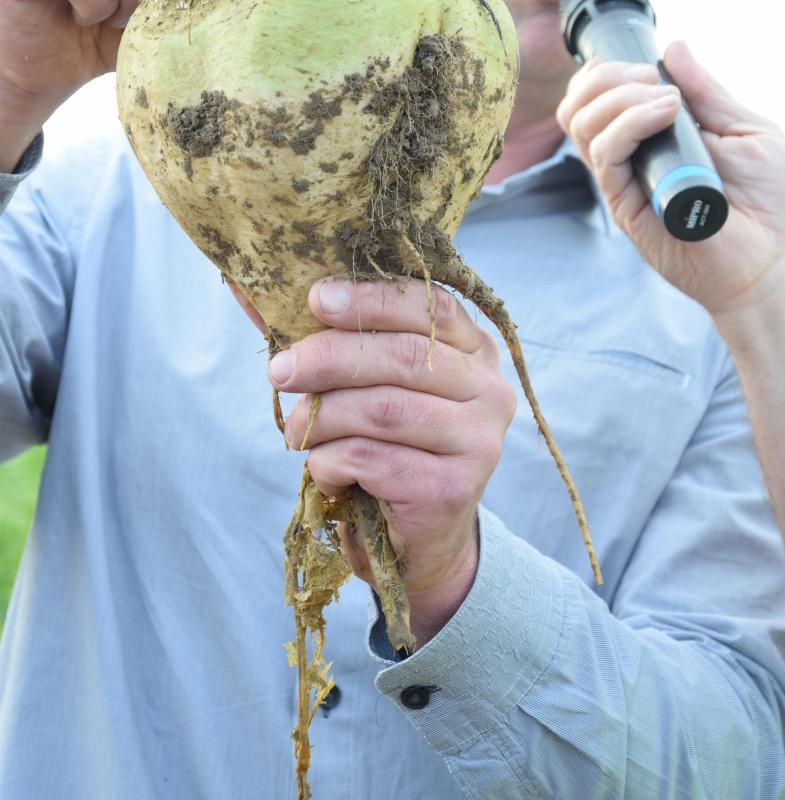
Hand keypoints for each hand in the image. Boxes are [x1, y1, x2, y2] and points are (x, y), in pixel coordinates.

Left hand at [266, 276, 516, 645]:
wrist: (417, 544)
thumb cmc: (384, 447)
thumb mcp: (361, 384)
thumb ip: (318, 335)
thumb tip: (245, 290)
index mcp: (474, 348)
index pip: (429, 305)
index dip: (372, 299)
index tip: (316, 299)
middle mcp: (489, 390)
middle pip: (404, 356)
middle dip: (329, 358)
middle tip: (280, 371)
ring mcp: (478, 441)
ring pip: (384, 409)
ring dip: (322, 416)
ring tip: (293, 432)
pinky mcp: (453, 489)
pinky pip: (373, 459)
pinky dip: (330, 462)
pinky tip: (325, 471)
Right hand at [556, 40, 784, 322]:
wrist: (780, 257)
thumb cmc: (774, 202)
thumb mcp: (744, 128)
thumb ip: (706, 92)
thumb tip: (673, 48)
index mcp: (652, 139)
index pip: (597, 98)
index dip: (606, 72)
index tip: (647, 67)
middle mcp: (631, 160)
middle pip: (577, 107)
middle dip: (605, 77)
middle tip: (651, 79)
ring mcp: (625, 183)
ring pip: (582, 125)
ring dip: (618, 96)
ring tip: (664, 99)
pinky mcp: (627, 206)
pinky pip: (604, 156)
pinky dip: (628, 123)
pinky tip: (665, 113)